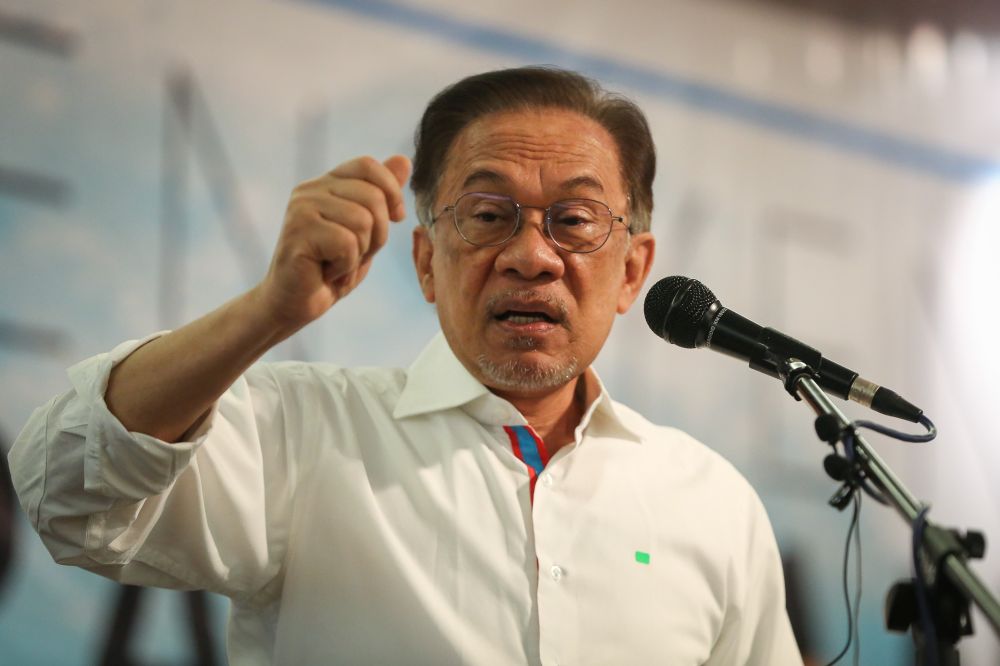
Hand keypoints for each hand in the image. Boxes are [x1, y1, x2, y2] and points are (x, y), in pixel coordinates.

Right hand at [258, 154, 410, 331]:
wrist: (294, 304)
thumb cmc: (330, 269)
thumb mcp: (365, 230)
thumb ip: (382, 195)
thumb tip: (404, 159)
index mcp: (326, 184)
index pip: (367, 165)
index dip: (391, 191)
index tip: (395, 218)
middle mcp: (310, 190)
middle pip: (373, 196)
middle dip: (377, 234)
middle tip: (353, 254)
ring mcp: (301, 209)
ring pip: (363, 221)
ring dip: (360, 253)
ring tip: (338, 263)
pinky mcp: (298, 232)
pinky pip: (347, 244)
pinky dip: (345, 266)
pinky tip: (326, 272)